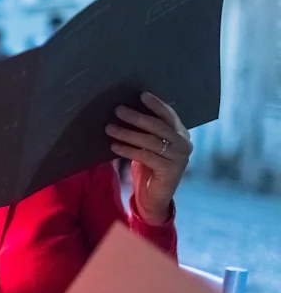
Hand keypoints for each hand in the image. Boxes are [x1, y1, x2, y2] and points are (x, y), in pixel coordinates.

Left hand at [106, 92, 192, 223]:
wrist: (154, 197)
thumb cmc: (148, 165)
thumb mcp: (147, 145)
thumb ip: (145, 130)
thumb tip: (124, 108)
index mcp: (181, 134)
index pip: (169, 115)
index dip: (156, 104)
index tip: (141, 95)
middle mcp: (184, 144)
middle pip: (158, 126)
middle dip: (136, 117)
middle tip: (118, 109)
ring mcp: (179, 159)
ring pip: (150, 141)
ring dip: (127, 133)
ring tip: (109, 127)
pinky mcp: (170, 171)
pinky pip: (145, 156)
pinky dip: (128, 150)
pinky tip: (113, 146)